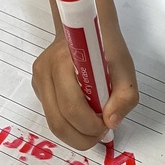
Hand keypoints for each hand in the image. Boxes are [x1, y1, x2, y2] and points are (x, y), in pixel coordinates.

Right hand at [32, 30, 138, 149]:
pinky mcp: (39, 87)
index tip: (108, 125)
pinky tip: (84, 114)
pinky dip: (70, 123)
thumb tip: (111, 122)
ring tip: (95, 124)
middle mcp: (45, 71)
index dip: (91, 125)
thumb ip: (124, 97)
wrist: (86, 27)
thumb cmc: (106, 46)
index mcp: (62, 62)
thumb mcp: (125, 68)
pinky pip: (53, 114)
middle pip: (58, 121)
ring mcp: (39, 80)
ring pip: (53, 122)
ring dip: (76, 132)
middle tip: (101, 133)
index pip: (71, 107)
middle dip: (82, 137)